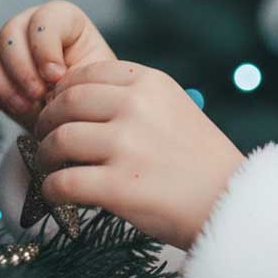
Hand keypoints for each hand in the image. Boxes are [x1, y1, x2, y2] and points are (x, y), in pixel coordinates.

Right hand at [0, 0, 116, 133]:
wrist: (77, 123)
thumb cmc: (92, 97)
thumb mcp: (95, 82)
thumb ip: (78, 73)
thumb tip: (51, 78)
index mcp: (65, 22)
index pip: (45, 17)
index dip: (45, 46)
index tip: (57, 76)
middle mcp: (30, 29)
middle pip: (9, 32)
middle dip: (21, 68)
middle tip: (37, 96)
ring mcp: (4, 51)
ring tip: (22, 107)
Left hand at [31, 59, 246, 250]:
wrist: (232, 202)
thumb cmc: (202, 161)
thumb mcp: (176, 109)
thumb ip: (135, 99)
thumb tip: (74, 101)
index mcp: (152, 83)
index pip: (87, 74)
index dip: (64, 93)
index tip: (61, 110)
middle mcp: (137, 107)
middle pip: (65, 104)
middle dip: (47, 123)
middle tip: (46, 140)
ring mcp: (127, 146)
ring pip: (58, 141)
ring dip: (46, 157)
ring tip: (54, 168)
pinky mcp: (118, 186)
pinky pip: (61, 183)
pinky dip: (52, 191)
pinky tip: (59, 195)